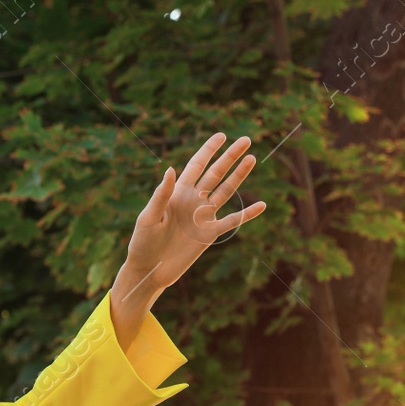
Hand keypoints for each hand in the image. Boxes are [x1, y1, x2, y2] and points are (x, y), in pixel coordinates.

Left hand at [123, 132, 266, 293]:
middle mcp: (192, 200)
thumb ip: (161, 195)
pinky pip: (232, 222)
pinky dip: (247, 214)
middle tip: (246, 139)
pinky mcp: (209, 234)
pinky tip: (261, 205)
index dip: (209, 150)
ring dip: (239, 176)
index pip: (197, 165)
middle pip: (215, 173)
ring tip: (252, 159)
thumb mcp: (148, 217)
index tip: (222, 135)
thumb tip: (171, 169)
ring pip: (225, 191)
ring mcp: (202, 216)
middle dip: (230, 156)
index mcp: (177, 192)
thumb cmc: (142, 242)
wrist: (149, 270)